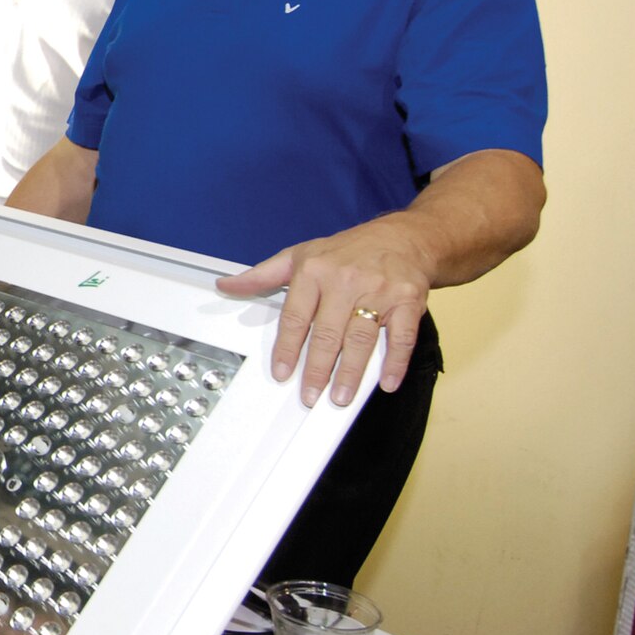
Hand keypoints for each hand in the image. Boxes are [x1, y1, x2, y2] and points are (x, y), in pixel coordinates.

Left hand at [215, 217, 431, 407]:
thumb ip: (262, 275)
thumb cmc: (346, 251)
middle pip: (328, 333)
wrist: (403, 237)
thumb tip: (226, 285)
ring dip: (351, 372)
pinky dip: (395, 362)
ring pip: (361, 338)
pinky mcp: (408, 300)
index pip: (295, 317)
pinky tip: (386, 382)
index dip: (288, 348)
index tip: (282, 374)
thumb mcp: (299, 255)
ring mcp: (379, 290)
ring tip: (340, 396)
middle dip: (317, 369)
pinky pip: (402, 336)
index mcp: (314, 271)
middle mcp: (345, 280)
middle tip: (309, 395)